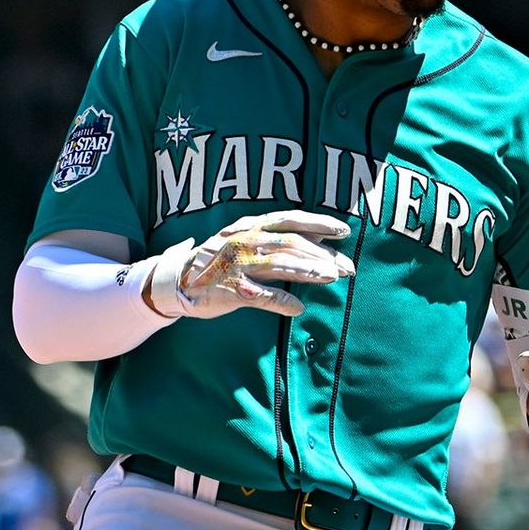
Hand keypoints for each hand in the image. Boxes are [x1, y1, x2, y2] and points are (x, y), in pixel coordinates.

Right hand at [142, 212, 352, 318]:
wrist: (180, 280)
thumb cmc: (220, 261)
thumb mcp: (247, 240)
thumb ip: (278, 239)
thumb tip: (318, 240)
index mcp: (251, 226)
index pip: (290, 220)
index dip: (318, 224)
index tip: (344, 231)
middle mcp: (246, 241)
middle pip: (291, 244)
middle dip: (323, 255)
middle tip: (348, 267)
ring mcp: (238, 265)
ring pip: (280, 265)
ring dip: (309, 272)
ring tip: (332, 278)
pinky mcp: (232, 290)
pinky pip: (261, 296)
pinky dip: (281, 302)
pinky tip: (299, 309)